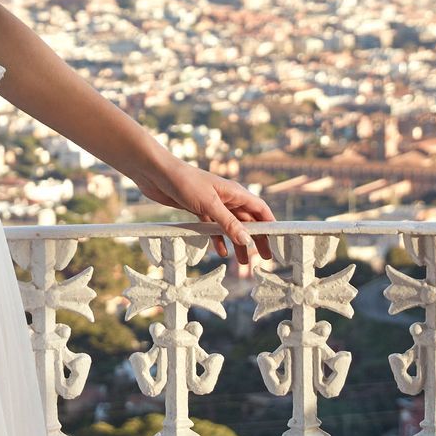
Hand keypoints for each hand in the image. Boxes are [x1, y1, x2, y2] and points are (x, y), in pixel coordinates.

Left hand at [133, 156, 273, 276]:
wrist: (157, 174)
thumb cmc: (185, 182)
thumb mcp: (209, 205)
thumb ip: (228, 223)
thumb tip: (247, 240)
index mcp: (235, 193)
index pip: (261, 210)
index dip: (271, 225)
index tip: (278, 241)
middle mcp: (227, 198)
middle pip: (248, 221)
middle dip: (257, 239)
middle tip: (265, 257)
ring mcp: (213, 204)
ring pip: (231, 227)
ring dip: (238, 243)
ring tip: (244, 261)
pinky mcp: (199, 210)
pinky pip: (213, 227)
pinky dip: (218, 240)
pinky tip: (221, 252)